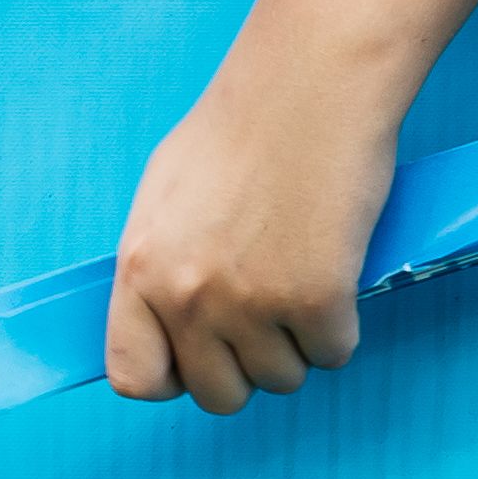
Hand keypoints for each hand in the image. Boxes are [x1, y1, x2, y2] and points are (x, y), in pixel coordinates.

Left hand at [104, 31, 403, 411]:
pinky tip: (338, 273)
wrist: (312, 85)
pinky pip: (334, 353)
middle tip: (270, 312)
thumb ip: (159, 262)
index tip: (202, 355)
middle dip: (247, 363)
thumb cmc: (245, 124)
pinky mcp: (317, 301)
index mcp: (141, 268)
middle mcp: (188, 297)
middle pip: (218, 393)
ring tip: (306, 278)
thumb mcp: (166, 194)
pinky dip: (342, 325)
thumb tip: (167, 313)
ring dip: (299, 343)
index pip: (135, 376)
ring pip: (282, 378)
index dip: (175, 375)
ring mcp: (252, 304)